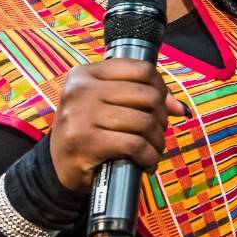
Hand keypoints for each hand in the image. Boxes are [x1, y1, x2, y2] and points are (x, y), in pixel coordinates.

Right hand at [49, 59, 188, 192]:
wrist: (58, 166)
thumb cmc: (89, 131)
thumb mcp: (107, 105)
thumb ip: (140, 97)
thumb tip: (179, 107)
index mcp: (86, 74)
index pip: (141, 69)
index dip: (161, 87)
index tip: (163, 105)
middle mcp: (81, 90)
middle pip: (147, 95)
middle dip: (161, 117)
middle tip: (158, 131)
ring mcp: (80, 116)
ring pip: (144, 122)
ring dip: (158, 140)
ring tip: (154, 149)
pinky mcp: (86, 142)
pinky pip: (135, 145)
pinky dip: (149, 156)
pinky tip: (148, 162)